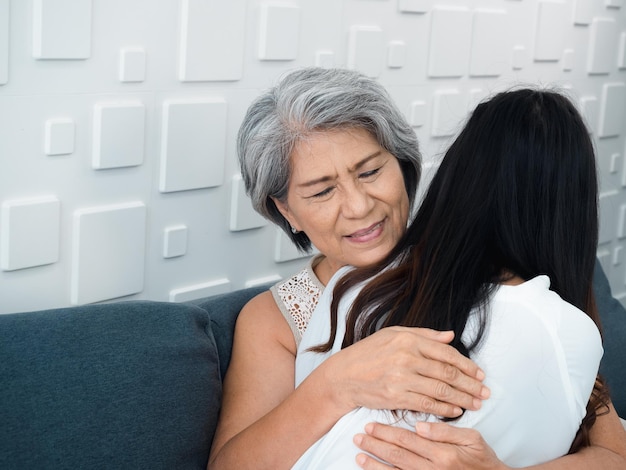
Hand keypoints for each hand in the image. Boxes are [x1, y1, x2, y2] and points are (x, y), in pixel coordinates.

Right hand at [321, 326, 489, 417]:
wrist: (343, 375)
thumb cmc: (368, 353)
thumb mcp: (393, 334)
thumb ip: (423, 334)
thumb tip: (450, 336)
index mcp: (408, 339)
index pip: (446, 353)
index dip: (467, 365)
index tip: (479, 374)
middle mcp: (406, 357)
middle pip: (447, 373)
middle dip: (470, 384)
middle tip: (484, 392)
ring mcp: (401, 378)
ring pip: (441, 391)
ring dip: (462, 399)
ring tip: (476, 403)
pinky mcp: (396, 397)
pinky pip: (427, 405)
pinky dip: (444, 409)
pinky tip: (455, 411)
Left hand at [353, 421, 508, 469]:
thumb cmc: (483, 459)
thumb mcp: (472, 439)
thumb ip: (446, 431)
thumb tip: (420, 425)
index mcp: (443, 454)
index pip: (407, 440)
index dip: (387, 432)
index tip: (370, 425)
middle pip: (397, 455)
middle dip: (376, 445)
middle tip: (358, 436)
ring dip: (375, 465)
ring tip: (359, 456)